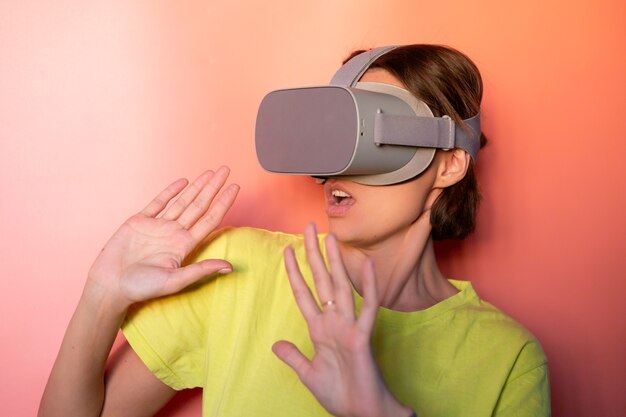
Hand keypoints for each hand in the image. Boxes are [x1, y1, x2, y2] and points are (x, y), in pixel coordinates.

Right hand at [86, 166, 238, 310]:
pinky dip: (170, 191)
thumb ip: (201, 271)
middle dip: (213, 187)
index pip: (210, 219)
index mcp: (184, 245)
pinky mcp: (140, 221)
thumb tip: (229, 267)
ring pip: (182, 201)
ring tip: (211, 172)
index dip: (223, 203)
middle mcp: (174, 233)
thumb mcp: (174, 281)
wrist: (110, 284)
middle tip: (226, 170)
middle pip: (199, 205)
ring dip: (196, 187)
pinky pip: (158, 202)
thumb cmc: (142, 288)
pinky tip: (183, 182)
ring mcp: (158, 226)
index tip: (235, 188)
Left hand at [272, 224, 411, 416]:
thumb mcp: (308, 373)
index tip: (286, 250)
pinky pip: (366, 309)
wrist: (360, 413)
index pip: (304, 294)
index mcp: (320, 330)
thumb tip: (276, 344)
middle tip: (309, 227)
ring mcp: (348, 327)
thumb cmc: (339, 393)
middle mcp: (333, 322)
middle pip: (321, 281)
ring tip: (330, 237)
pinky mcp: (362, 337)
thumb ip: (293, 356)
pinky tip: (366, 266)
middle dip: (313, 254)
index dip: (294, 272)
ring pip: (340, 288)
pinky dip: (367, 287)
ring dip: (335, 262)